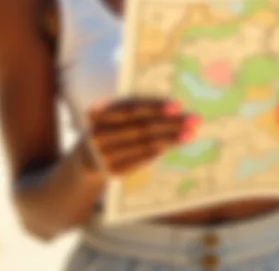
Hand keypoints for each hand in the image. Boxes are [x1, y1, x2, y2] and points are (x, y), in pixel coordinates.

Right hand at [81, 98, 199, 176]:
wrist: (83, 161)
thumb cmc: (109, 129)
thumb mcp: (113, 115)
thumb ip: (136, 109)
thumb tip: (174, 107)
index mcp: (99, 114)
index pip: (131, 108)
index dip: (154, 106)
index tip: (177, 105)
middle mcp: (99, 134)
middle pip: (141, 127)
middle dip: (171, 123)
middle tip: (194, 120)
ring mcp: (104, 155)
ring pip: (143, 145)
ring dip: (170, 139)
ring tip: (190, 134)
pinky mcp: (111, 172)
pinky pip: (139, 160)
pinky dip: (156, 152)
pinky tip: (171, 146)